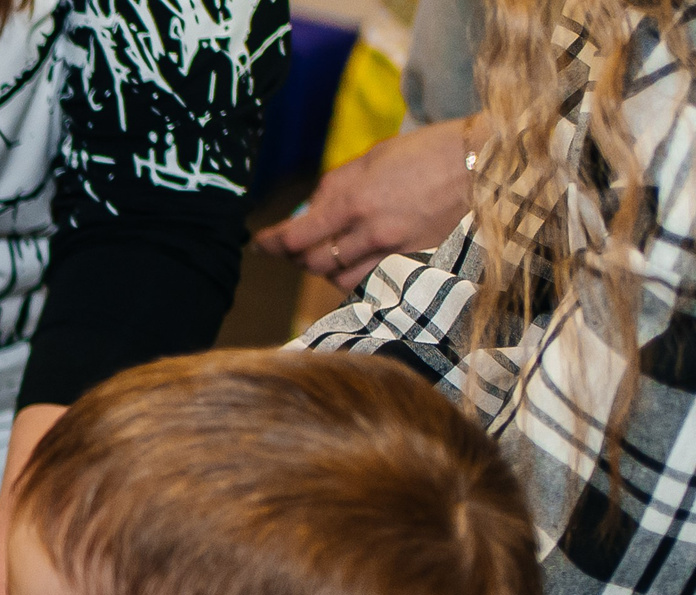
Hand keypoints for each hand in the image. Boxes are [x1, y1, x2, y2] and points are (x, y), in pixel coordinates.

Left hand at [255, 120, 476, 291]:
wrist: (490, 163)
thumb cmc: (433, 150)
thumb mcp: (376, 156)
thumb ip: (337, 185)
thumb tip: (310, 210)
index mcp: (355, 199)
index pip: (297, 236)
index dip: (273, 244)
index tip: (262, 244)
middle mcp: (371, 232)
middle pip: (315, 263)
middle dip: (300, 257)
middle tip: (298, 248)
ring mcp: (395, 253)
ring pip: (341, 280)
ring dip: (328, 270)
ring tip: (332, 253)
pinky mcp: (417, 266)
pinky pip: (374, 284)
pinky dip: (359, 278)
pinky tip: (361, 265)